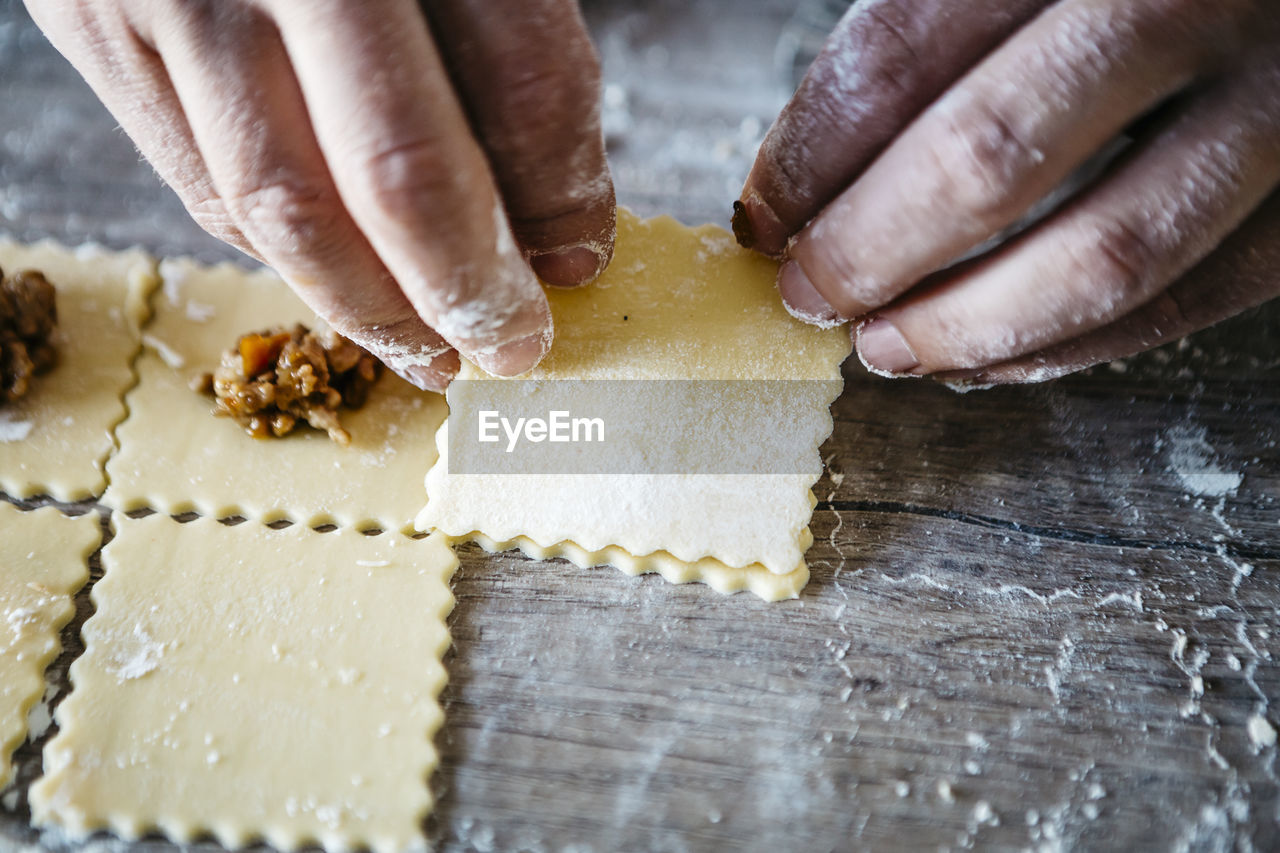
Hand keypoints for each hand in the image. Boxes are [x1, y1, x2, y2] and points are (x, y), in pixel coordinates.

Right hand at [29, 0, 615, 389]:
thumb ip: (514, 51)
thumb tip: (558, 232)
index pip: (520, 78)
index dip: (561, 195)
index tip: (578, 262)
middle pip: (396, 172)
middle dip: (467, 286)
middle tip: (512, 344)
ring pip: (286, 208)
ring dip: (374, 306)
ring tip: (430, 348)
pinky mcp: (89, 25)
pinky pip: (205, 187)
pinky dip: (288, 254)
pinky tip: (343, 281)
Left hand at [734, 0, 1279, 383]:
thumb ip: (930, 31)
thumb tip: (806, 175)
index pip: (902, 54)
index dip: (810, 155)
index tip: (765, 217)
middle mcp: (1185, 4)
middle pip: (988, 158)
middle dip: (870, 250)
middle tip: (809, 295)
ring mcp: (1272, 108)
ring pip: (1102, 254)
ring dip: (966, 323)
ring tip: (884, 347)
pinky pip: (1190, 297)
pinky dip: (1073, 349)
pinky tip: (988, 359)